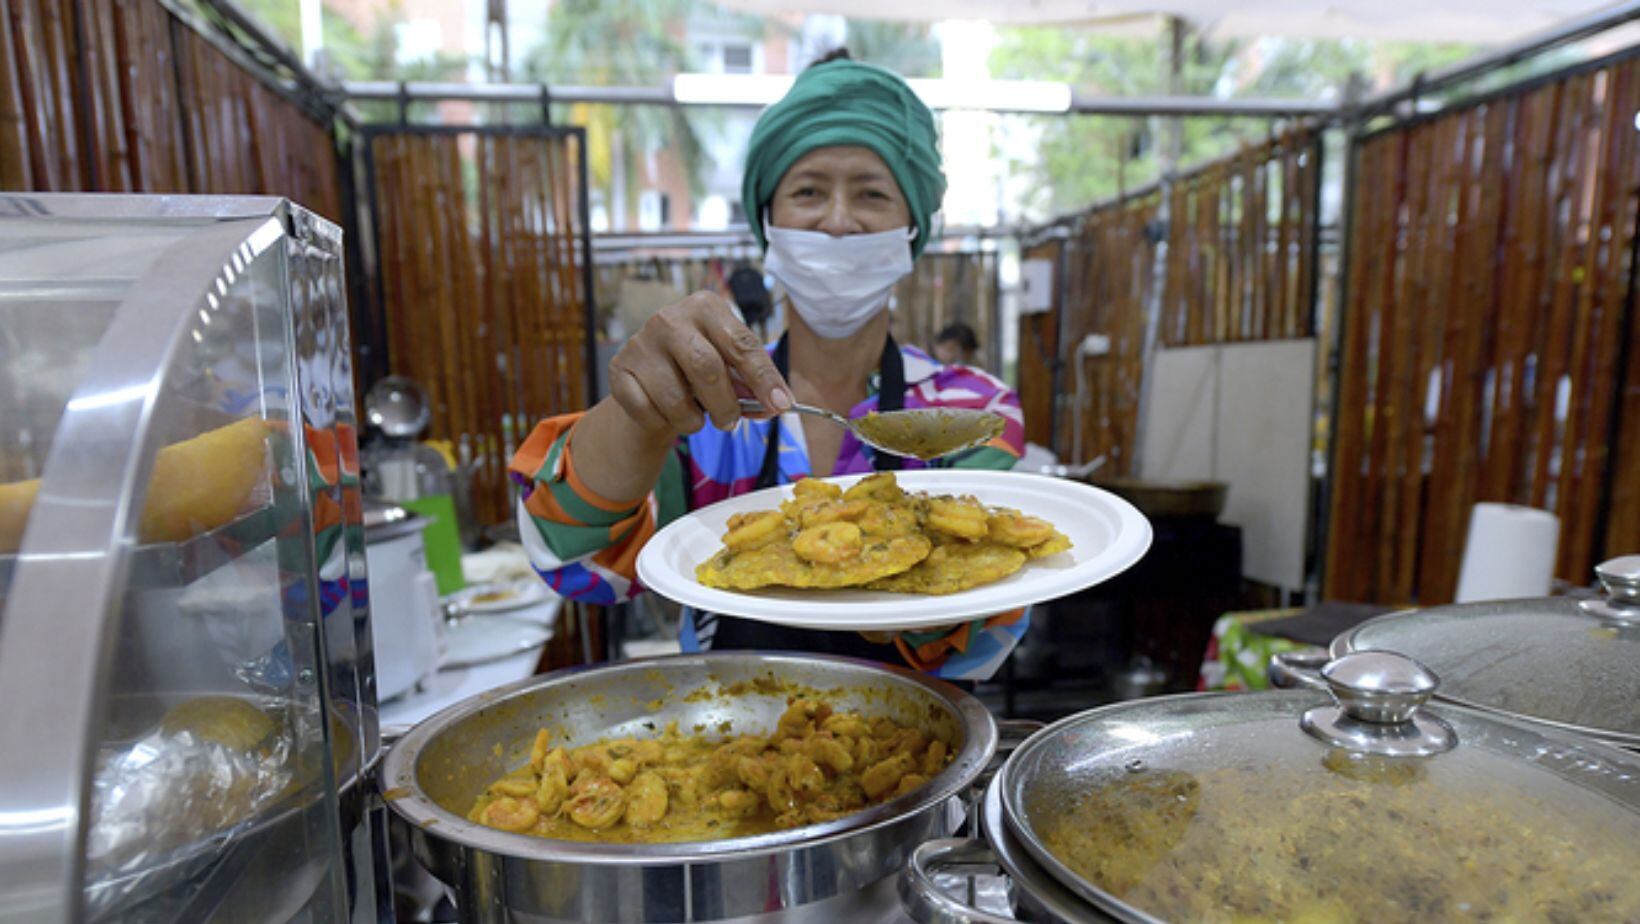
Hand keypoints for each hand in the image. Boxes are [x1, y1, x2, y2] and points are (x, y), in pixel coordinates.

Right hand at [607, 291, 791, 436]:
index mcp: (707, 307)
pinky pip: (646, 410)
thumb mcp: (729, 368)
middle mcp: (670, 317)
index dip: (764, 378)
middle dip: (725, 405)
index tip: (781, 405)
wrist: (650, 378)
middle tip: (730, 423)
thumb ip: (752, 383)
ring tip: (696, 419)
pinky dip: (662, 423)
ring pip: (674, 397)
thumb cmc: (699, 370)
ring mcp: (641, 342)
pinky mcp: (619, 368)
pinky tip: (665, 413)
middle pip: (706, 368)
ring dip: (692, 420)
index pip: (741, 344)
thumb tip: (777, 405)